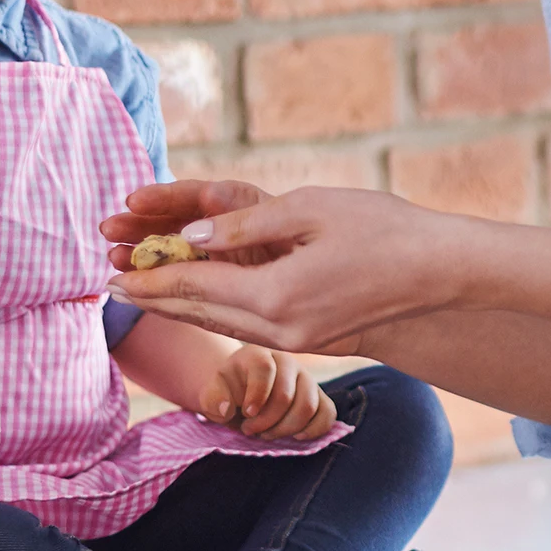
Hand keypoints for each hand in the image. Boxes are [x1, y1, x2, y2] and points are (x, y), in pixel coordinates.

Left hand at [106, 185, 452, 353]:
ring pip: (220, 323)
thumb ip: (245, 227)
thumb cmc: (382, 229)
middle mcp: (281, 329)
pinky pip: (245, 326)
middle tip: (111, 283)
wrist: (440, 273)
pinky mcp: (309, 340)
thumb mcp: (310, 210)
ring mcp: (297, 341)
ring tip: (144, 291)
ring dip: (179, 306)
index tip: (111, 274)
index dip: (149, 279)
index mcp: (277, 296)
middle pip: (199, 313)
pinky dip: (213, 310)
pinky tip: (199, 300)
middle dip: (153, 297)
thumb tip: (192, 236)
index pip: (195, 287)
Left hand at [199, 347, 337, 440]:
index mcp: (258, 354)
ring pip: (308, 406)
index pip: (264, 370)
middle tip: (250, 430)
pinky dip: (314, 429)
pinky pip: (327, 413)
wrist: (242, 392)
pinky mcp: (319, 396)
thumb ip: (213, 398)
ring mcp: (306, 378)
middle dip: (267, 421)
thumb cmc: (228, 392)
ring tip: (267, 433)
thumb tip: (227, 409)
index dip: (256, 395)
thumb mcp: (212, 392)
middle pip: (286, 395)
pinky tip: (295, 437)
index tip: (246, 413)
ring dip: (286, 428)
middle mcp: (286, 361)